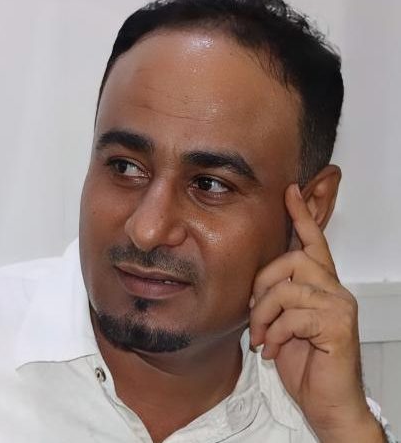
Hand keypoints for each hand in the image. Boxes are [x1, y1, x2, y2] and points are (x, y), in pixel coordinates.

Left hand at [249, 184, 383, 441]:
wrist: (326, 403)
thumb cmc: (304, 362)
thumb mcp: (283, 323)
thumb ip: (277, 297)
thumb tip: (257, 285)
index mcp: (320, 285)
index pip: (313, 241)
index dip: (301, 215)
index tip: (290, 191)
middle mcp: (334, 289)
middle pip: (291, 261)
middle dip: (262, 286)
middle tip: (255, 316)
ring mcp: (339, 306)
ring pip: (287, 289)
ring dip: (265, 315)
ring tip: (263, 338)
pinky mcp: (338, 325)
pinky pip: (293, 316)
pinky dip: (276, 333)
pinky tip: (273, 349)